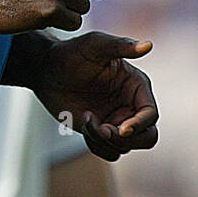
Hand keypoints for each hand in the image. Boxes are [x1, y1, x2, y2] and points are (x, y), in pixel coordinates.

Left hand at [34, 31, 158, 160]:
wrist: (46, 69)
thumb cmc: (72, 52)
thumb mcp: (96, 45)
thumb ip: (121, 46)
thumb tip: (147, 45)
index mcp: (136, 86)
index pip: (150, 114)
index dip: (140, 125)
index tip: (121, 129)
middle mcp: (131, 105)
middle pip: (147, 137)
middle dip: (126, 139)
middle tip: (102, 130)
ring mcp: (116, 120)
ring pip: (125, 146)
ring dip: (105, 141)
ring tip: (87, 120)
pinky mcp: (101, 131)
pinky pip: (109, 151)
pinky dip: (97, 145)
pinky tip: (84, 123)